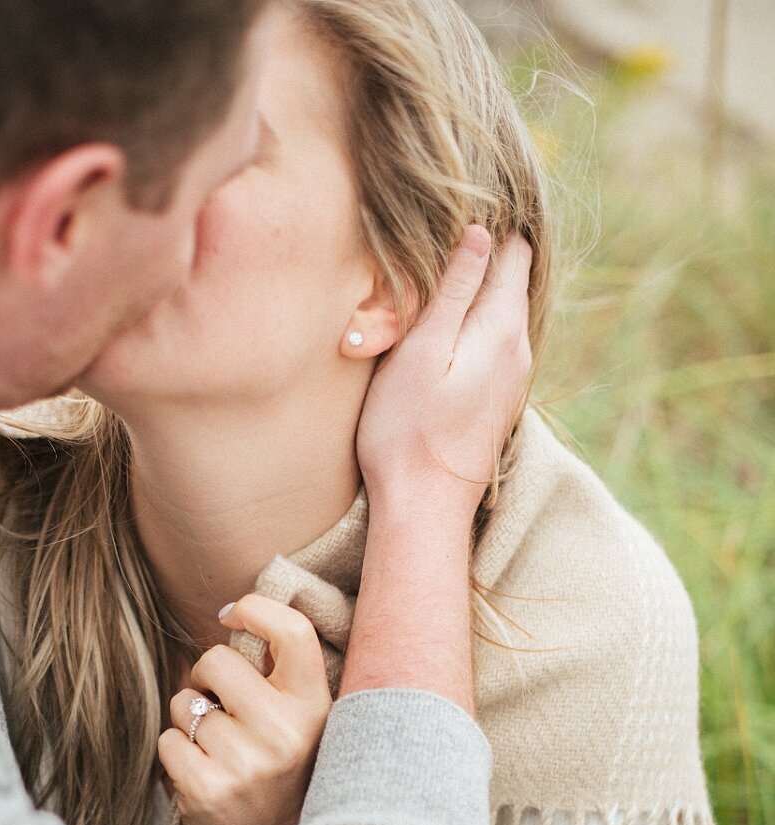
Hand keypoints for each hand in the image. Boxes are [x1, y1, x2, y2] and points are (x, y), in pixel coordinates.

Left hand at [157, 595, 332, 824]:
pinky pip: (168, 741)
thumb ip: (280, 676)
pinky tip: (203, 774)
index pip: (292, 632)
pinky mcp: (208, 789)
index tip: (232, 617)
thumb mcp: (303, 722)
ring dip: (191, 723)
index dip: (256, 609)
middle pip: (216, 662)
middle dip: (205, 678)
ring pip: (185, 704)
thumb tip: (233, 615)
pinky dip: (176, 754)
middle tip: (221, 708)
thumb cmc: (283, 773)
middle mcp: (284, 732)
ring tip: (220, 752)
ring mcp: (246, 763)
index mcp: (314, 707)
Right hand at [357, 227, 533, 514]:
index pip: (513, 251)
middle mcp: (519, 349)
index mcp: (502, 328)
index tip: (451, 210)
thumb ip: (452, 291)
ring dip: (474, 292)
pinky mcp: (498, 400)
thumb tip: (480, 233)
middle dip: (482, 255)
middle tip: (437, 235)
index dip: (488, 225)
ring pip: (501, 312)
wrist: (424, 510)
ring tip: (437, 274)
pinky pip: (493, 342)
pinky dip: (473, 324)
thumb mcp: (421, 352)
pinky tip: (446, 328)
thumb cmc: (407, 432)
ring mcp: (513, 378)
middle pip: (511, 280)